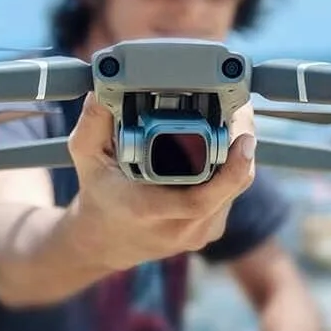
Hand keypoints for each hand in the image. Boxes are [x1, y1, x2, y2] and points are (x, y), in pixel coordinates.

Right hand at [64, 92, 256, 270]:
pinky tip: (222, 145)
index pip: (201, 198)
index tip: (243, 138)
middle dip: (240, 145)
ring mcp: (198, 232)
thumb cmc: (98, 194)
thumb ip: (94, 121)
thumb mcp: (87, 155)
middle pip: (230, 186)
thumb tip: (104, 88)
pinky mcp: (210, 230)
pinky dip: (231, 168)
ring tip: (230, 121)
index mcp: (149, 210)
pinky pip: (232, 195)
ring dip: (236, 155)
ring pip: (235, 189)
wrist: (103, 241)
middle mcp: (180, 228)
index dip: (231, 169)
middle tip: (239, 110)